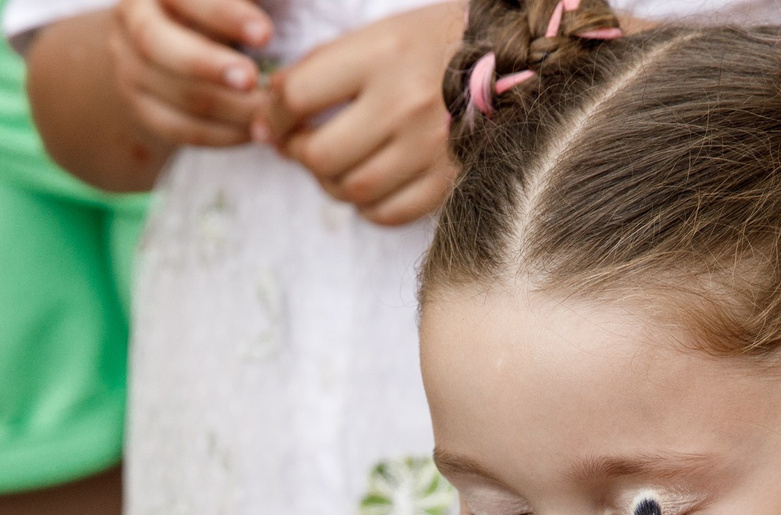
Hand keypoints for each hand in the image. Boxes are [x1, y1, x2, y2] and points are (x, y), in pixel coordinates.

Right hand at [111, 0, 273, 146]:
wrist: (163, 48)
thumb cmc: (211, 12)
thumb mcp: (222, 2)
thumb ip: (252, 1)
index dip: (225, 15)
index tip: (265, 34)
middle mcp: (133, 21)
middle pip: (158, 45)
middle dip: (209, 65)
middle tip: (252, 80)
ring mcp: (129, 68)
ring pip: (177, 93)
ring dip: (230, 108)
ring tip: (269, 111)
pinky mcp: (138, 109)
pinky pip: (179, 129)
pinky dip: (221, 134)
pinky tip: (252, 132)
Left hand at [261, 1, 461, 225]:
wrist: (511, 58)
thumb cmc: (433, 44)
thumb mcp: (378, 36)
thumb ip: (322, 70)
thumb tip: (269, 117)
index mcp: (383, 54)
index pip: (298, 95)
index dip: (274, 114)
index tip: (274, 120)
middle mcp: (406, 102)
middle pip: (321, 155)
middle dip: (300, 154)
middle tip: (301, 146)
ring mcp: (431, 146)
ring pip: (352, 189)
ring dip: (330, 182)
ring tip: (335, 163)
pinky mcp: (450, 179)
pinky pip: (389, 213)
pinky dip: (367, 205)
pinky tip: (369, 182)